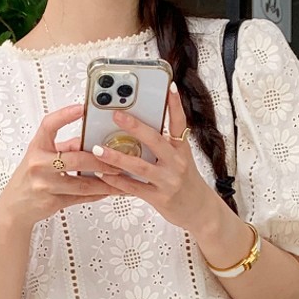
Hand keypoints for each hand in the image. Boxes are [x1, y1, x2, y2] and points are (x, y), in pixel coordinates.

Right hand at [0, 102, 112, 229]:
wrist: (16, 206)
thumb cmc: (31, 177)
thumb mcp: (42, 156)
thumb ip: (65, 147)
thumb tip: (88, 140)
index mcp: (37, 148)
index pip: (48, 126)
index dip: (64, 116)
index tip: (81, 108)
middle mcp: (39, 165)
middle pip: (75, 160)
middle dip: (100, 160)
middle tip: (117, 159)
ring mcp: (46, 185)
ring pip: (82, 183)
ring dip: (104, 181)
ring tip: (121, 177)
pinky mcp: (53, 202)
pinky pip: (81, 198)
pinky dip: (97, 194)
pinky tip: (110, 190)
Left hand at [91, 84, 221, 234]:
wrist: (200, 211)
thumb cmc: (186, 183)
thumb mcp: (181, 159)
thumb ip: (165, 145)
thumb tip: (141, 128)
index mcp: (181, 149)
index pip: (180, 123)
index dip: (175, 104)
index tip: (169, 86)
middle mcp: (177, 163)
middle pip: (155, 140)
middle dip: (135, 126)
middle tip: (116, 114)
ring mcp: (168, 181)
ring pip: (140, 166)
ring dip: (117, 157)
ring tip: (98, 149)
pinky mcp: (159, 198)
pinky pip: (134, 188)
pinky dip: (117, 181)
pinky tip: (102, 174)